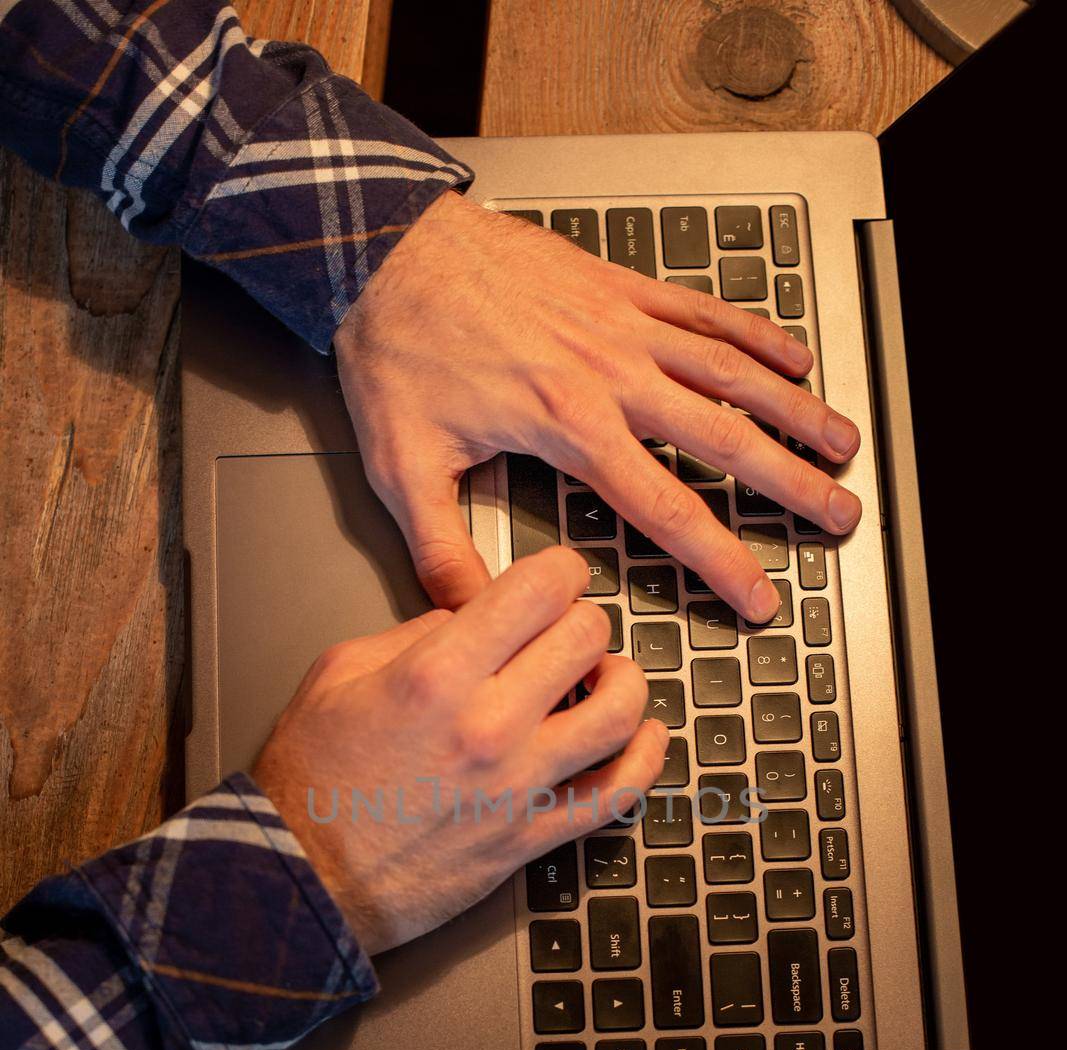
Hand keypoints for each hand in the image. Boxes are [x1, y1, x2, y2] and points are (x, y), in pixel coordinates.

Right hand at [252, 546, 667, 954]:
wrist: (303, 879)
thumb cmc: (310, 784)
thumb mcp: (339, 674)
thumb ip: (413, 634)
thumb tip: (470, 617)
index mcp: (437, 673)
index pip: (538, 591)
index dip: (560, 571)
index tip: (559, 578)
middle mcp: (487, 724)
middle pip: (586, 638)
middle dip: (582, 622)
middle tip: (569, 630)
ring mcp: (518, 785)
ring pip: (621, 711)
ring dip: (623, 682)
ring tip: (607, 677)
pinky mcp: (532, 836)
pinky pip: (616, 794)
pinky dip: (646, 758)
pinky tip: (647, 736)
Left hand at [334, 189, 860, 620]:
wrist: (386, 244)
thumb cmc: (396, 346)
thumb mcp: (403, 465)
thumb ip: (441, 550)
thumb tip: (464, 616)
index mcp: (569, 426)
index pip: (667, 509)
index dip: (720, 559)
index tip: (758, 594)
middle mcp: (612, 374)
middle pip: (726, 439)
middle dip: (791, 485)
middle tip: (840, 515)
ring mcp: (622, 324)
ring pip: (734, 370)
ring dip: (795, 409)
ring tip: (844, 441)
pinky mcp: (618, 286)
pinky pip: (703, 310)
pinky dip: (754, 333)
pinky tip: (791, 357)